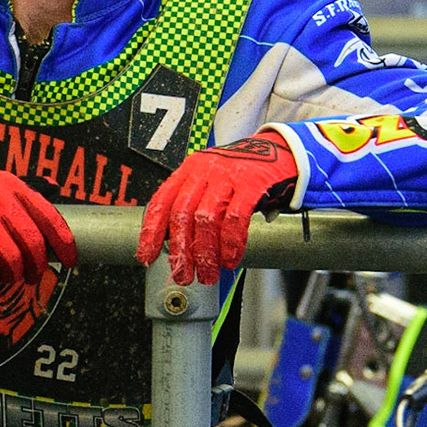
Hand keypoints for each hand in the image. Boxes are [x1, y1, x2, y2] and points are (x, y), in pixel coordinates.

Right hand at [0, 150, 75, 286]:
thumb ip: (27, 187)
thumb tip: (55, 189)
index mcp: (15, 188)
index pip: (50, 218)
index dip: (64, 243)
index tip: (70, 260)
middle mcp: (2, 202)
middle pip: (33, 244)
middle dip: (38, 266)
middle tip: (34, 275)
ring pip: (12, 259)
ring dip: (15, 274)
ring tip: (11, 277)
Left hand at [136, 134, 297, 284]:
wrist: (278, 151)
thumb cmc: (240, 173)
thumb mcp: (210, 182)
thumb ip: (192, 206)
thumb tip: (174, 245)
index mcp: (188, 171)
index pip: (161, 202)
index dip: (151, 232)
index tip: (147, 256)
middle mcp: (203, 170)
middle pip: (183, 215)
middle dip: (181, 251)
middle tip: (184, 275)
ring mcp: (227, 175)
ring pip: (207, 219)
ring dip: (206, 253)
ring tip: (209, 274)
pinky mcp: (252, 182)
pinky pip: (235, 218)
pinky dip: (231, 243)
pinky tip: (230, 259)